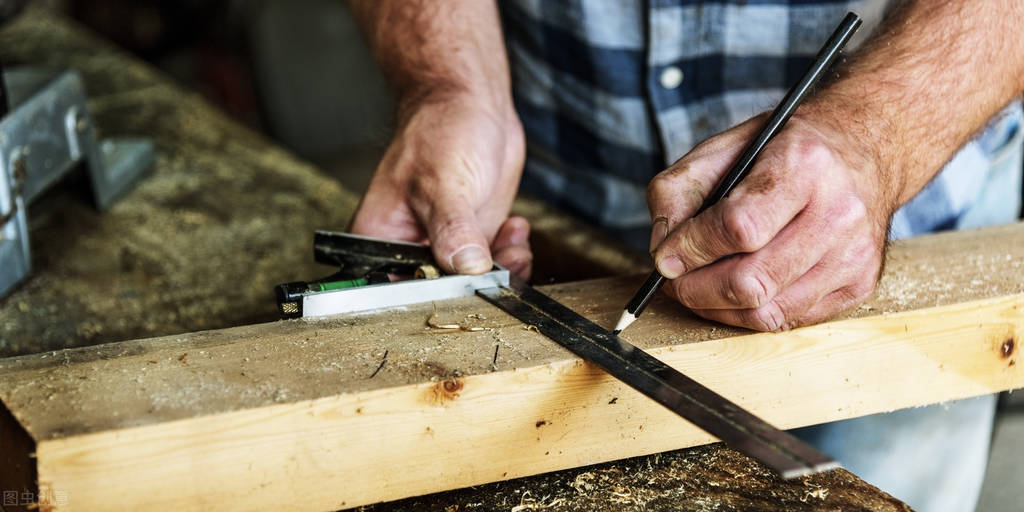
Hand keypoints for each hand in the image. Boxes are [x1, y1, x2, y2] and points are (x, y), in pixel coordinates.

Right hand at [349, 97, 531, 279]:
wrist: (472, 103)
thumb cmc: (439, 130)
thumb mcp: (443, 182)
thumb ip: (453, 229)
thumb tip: (467, 269)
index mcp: (379, 241)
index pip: (395, 293)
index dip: (431, 301)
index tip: (465, 293)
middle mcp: (408, 250)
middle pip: (438, 296)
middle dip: (475, 288)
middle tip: (498, 267)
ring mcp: (442, 247)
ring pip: (472, 285)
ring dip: (501, 271)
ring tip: (511, 241)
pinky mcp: (472, 240)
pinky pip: (493, 268)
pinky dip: (511, 256)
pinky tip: (515, 228)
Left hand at [646, 111, 893, 330]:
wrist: (866, 149)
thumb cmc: (788, 148)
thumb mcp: (727, 146)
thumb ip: (680, 188)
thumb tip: (661, 247)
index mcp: (804, 165)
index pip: (738, 226)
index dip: (692, 248)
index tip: (665, 257)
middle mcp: (839, 212)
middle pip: (752, 280)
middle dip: (697, 288)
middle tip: (674, 281)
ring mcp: (854, 255)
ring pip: (768, 310)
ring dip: (717, 307)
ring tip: (698, 288)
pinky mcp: (859, 284)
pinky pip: (788, 321)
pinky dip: (749, 313)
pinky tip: (734, 292)